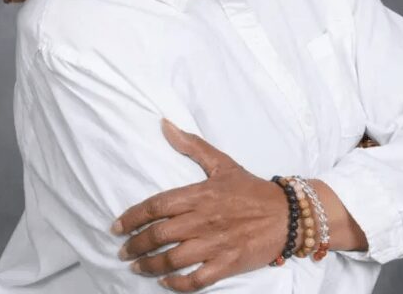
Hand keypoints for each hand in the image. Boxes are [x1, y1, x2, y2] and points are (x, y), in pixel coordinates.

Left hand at [111, 119, 291, 291]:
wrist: (286, 213)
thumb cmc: (251, 188)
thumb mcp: (221, 162)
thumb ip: (191, 145)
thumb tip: (164, 125)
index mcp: (199, 194)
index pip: (156, 206)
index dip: (132, 217)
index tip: (116, 226)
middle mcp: (203, 220)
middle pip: (159, 235)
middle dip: (135, 245)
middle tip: (122, 251)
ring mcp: (215, 244)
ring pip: (173, 259)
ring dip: (150, 265)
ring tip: (137, 267)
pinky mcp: (227, 264)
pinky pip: (196, 279)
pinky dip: (177, 283)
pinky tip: (166, 281)